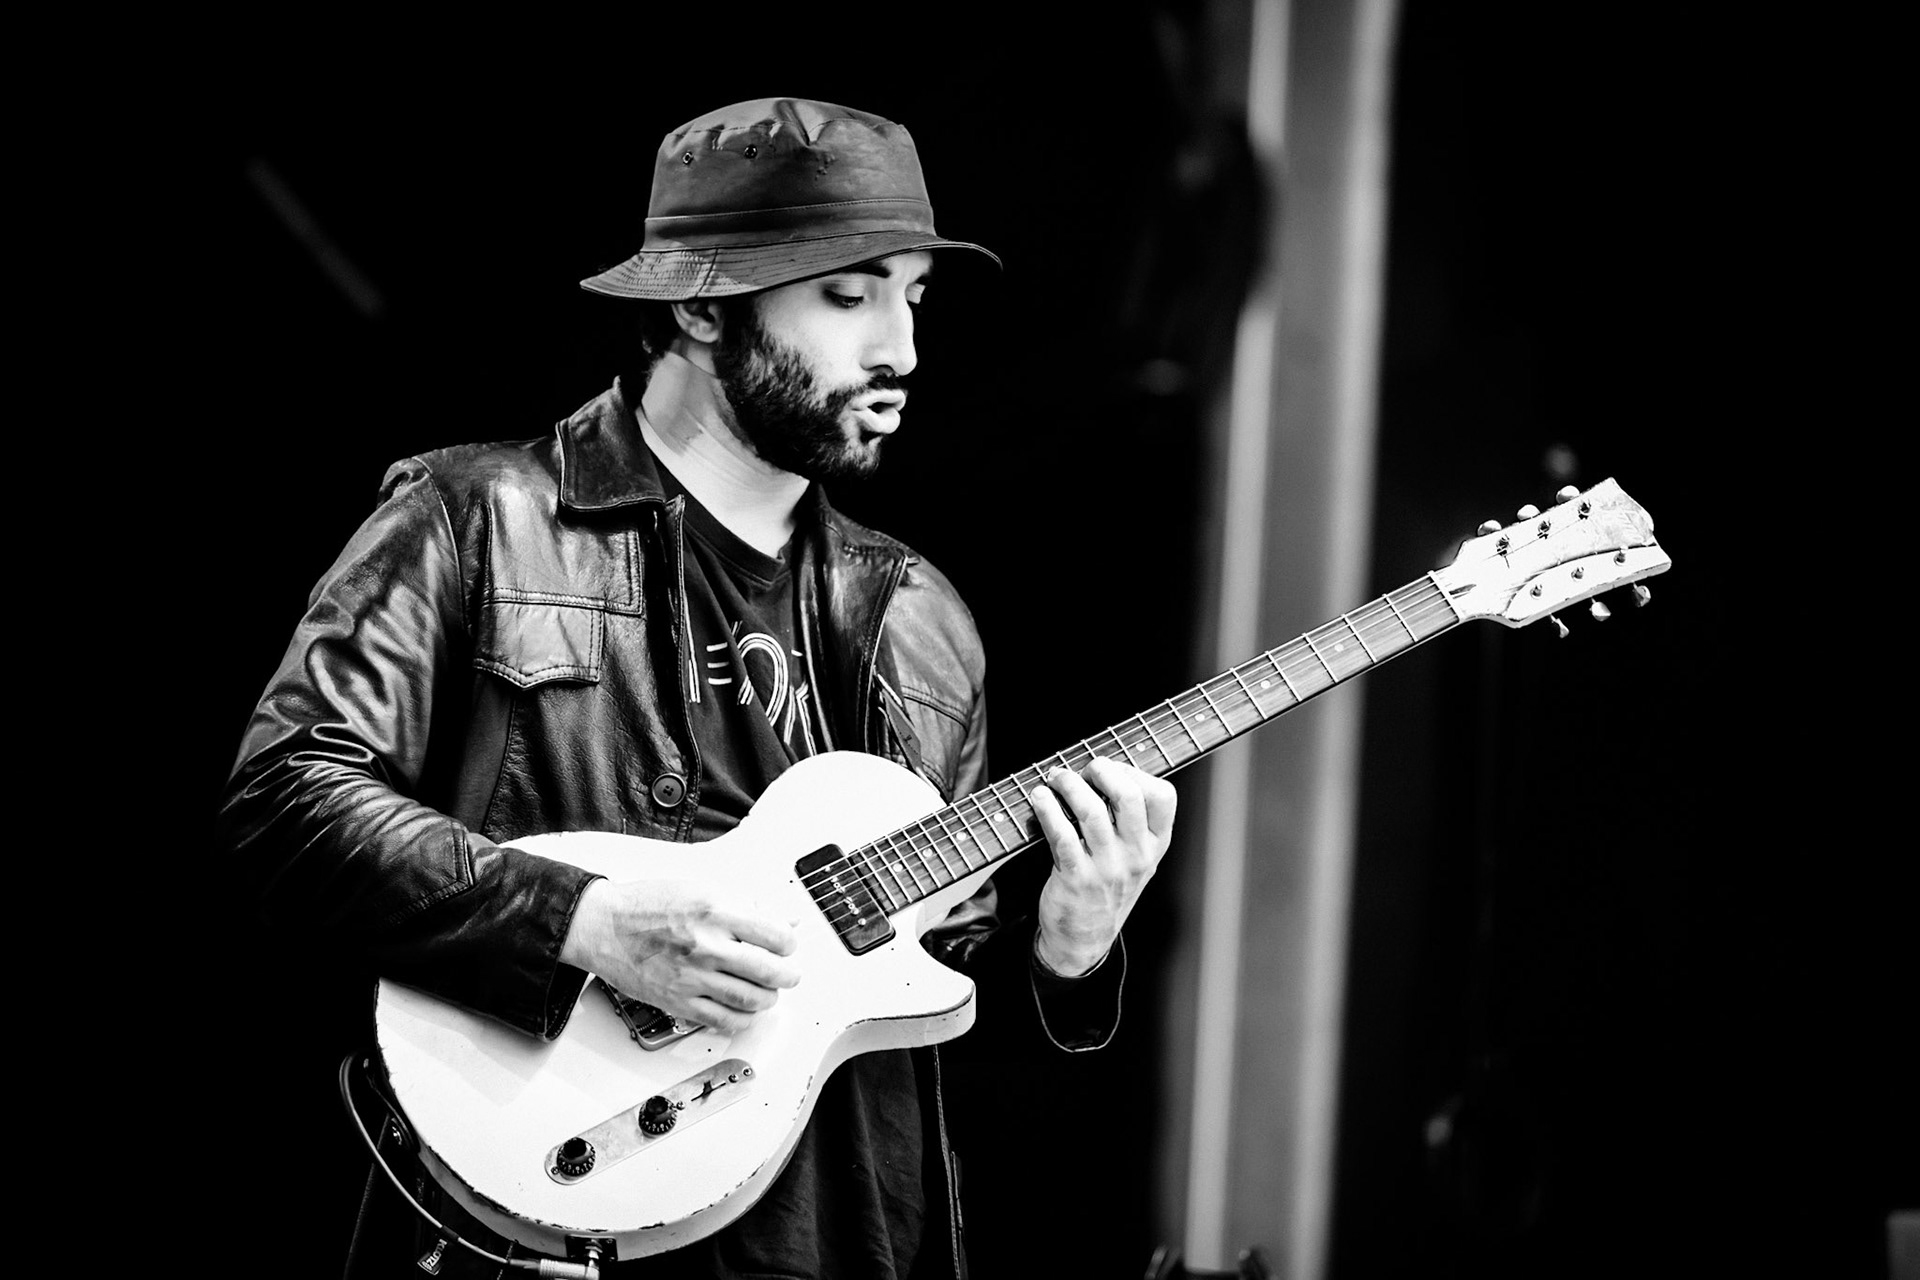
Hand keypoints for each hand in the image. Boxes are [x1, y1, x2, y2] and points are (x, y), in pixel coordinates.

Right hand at [560, 879, 800, 1034]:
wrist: (604, 926)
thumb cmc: (649, 905)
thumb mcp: (702, 889)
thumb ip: (747, 906)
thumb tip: (785, 919)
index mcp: (716, 911)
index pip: (776, 936)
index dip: (789, 943)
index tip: (786, 945)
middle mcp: (706, 946)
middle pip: (770, 971)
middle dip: (787, 975)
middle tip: (787, 973)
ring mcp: (692, 977)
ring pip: (752, 1000)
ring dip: (768, 998)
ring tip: (767, 991)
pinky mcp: (678, 1001)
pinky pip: (723, 1020)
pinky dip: (743, 1019)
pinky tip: (744, 1010)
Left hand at [1029, 757, 1175, 975]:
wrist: (1085, 938)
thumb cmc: (1107, 887)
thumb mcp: (1134, 858)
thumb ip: (1130, 821)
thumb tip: (1101, 770)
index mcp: (1156, 845)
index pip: (1163, 796)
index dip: (1135, 772)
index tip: (1111, 770)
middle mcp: (1137, 855)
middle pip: (1128, 796)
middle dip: (1101, 771)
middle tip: (1083, 769)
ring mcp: (1108, 868)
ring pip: (1091, 810)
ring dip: (1069, 785)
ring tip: (1056, 778)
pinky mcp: (1077, 877)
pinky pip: (1061, 834)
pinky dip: (1047, 809)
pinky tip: (1039, 799)